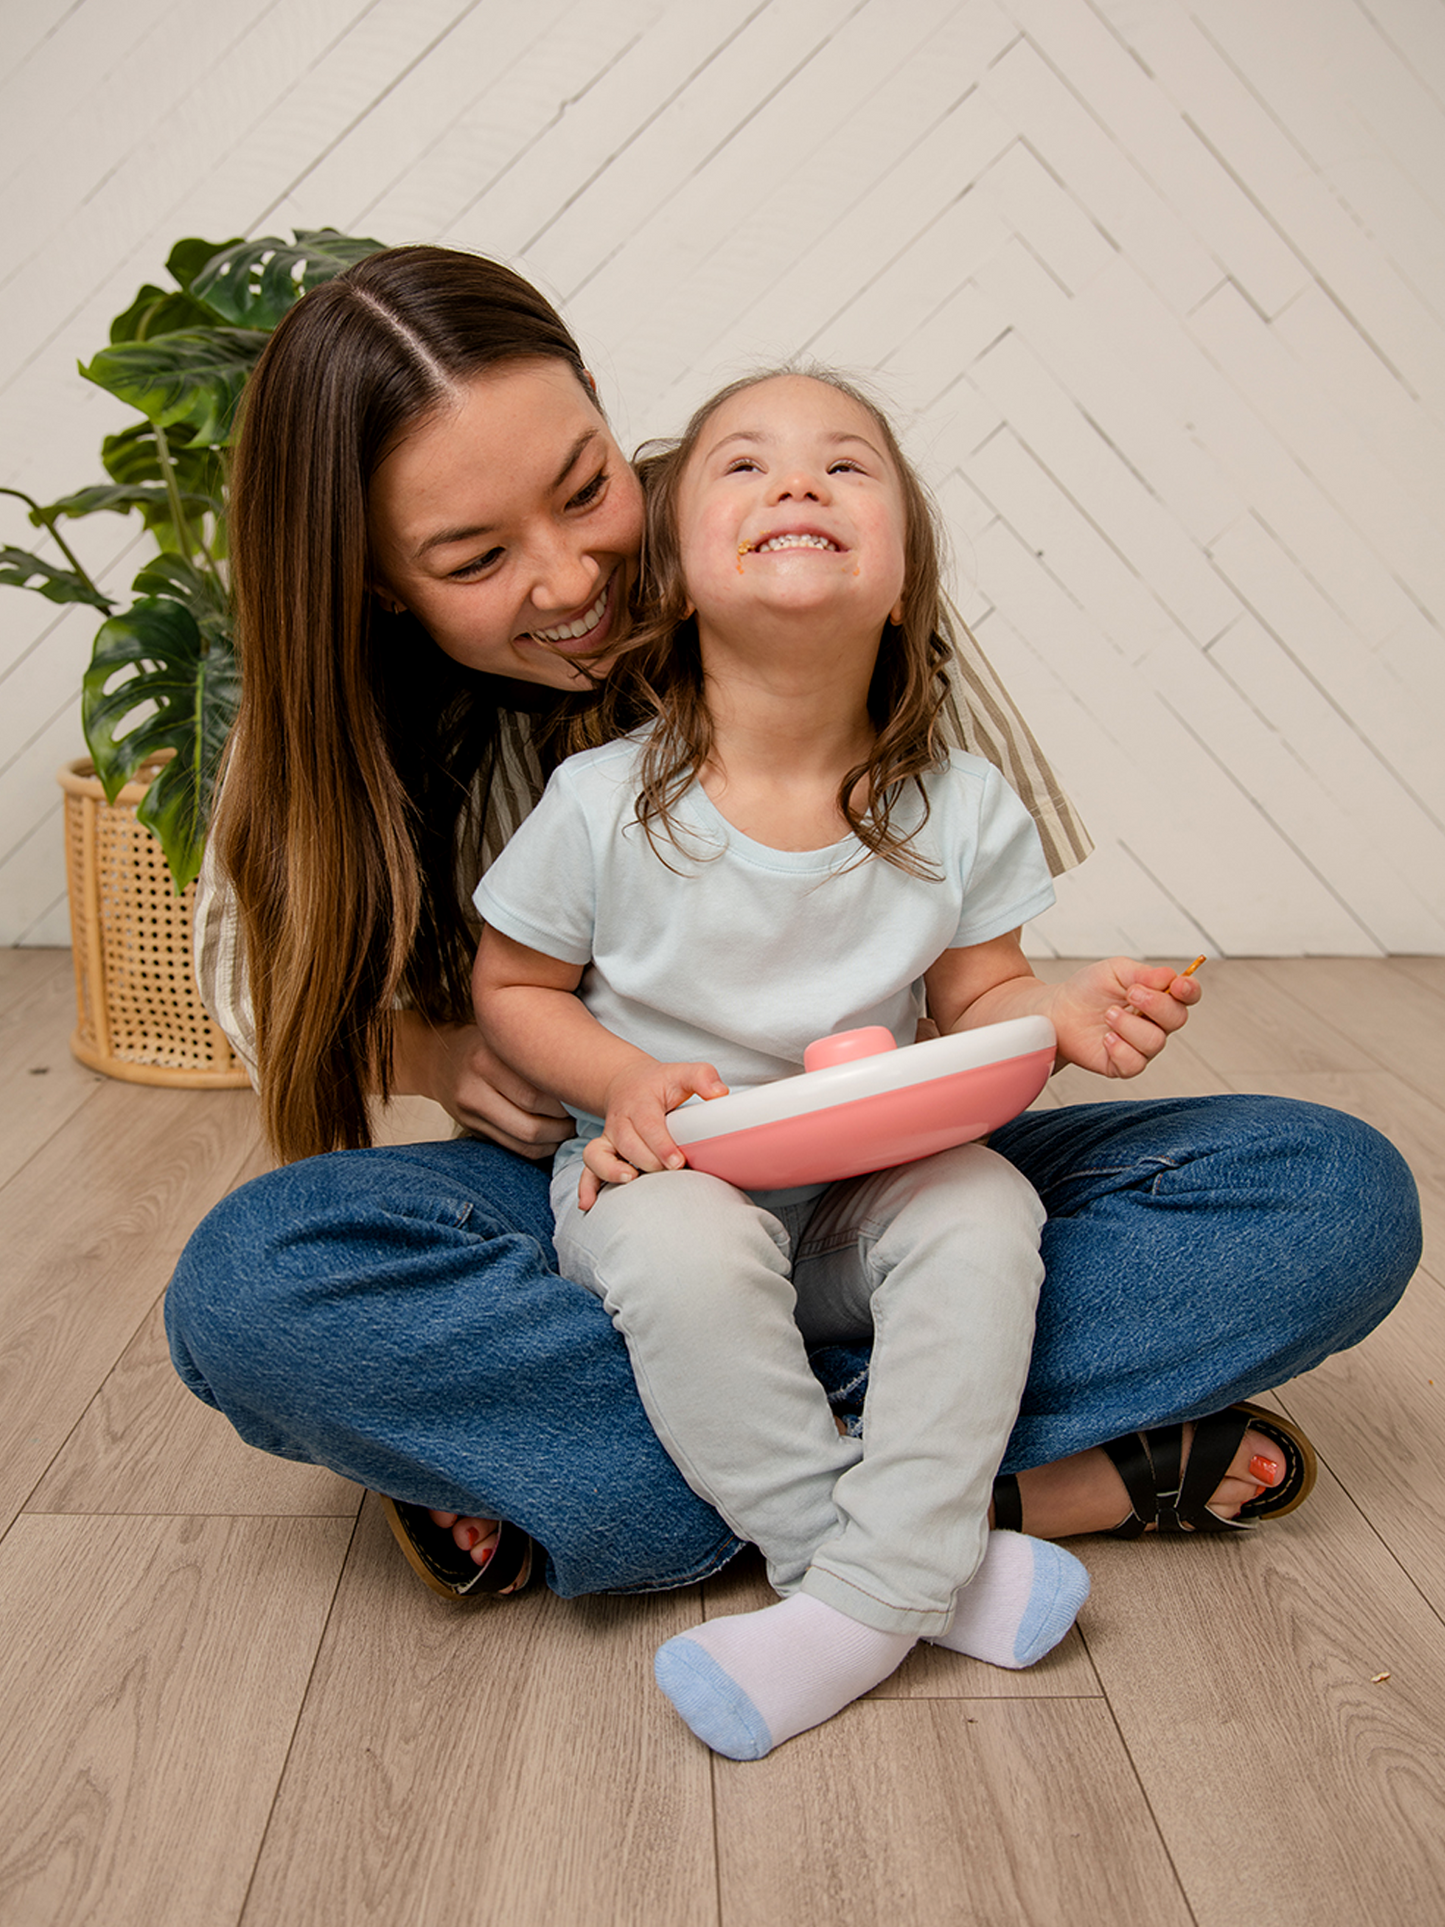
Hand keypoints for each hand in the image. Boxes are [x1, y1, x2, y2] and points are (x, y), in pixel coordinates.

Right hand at [393, 1013, 570, 1156]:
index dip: (567, 1101)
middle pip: (532, 1121)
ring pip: (526, 1139)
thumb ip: (540, 1047)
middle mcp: (474, 1086)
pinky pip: (515, 1148)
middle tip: (583, 1114)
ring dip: (556, 1139)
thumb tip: (592, 1066)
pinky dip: (541, 1147)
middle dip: (565, 1123)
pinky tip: (553, 1135)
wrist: (439, 1056)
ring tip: (571, 1125)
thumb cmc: (491, 1041)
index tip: (585, 1096)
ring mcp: (470, 1111)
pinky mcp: (471, 1128)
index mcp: (487, 1058)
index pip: (536, 1093)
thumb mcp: (509, 1033)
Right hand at [575, 1058, 727, 1208]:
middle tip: (670, 1173)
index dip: (661, 1144)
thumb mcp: (682, 1073)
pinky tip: (589, 1204)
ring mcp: (608, 1138)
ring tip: (630, 1180)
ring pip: (599, 1155)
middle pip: (627, 1143)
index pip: (648, 1125)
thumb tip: (719, 1093)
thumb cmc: (660, 1084)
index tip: (677, 1161)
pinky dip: (586, 1187)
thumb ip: (703, 1077)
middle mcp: (620, 1122)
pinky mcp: (601, 1152)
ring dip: (611, 1171)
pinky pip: (588, 1169)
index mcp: (641, 1103)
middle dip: (647, 1161)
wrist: (629, 1084)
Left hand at [1047, 958, 1200, 1078]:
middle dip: (1155, 1004)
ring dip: (1129, 1025)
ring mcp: (1141, 1045)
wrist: (1059, 1011)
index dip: (1189, 991)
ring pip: (1155, 1041)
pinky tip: (1105, 1038)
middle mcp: (1155, 1022)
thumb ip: (1144, 973)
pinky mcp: (1124, 1064)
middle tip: (1130, 994)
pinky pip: (1135, 1063)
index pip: (1188, 995)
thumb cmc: (1088, 990)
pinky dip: (1119, 1048)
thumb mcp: (1116, 971)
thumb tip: (1170, 976)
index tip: (1178, 985)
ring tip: (1108, 1014)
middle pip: (1177, 1018)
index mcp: (1158, 996)